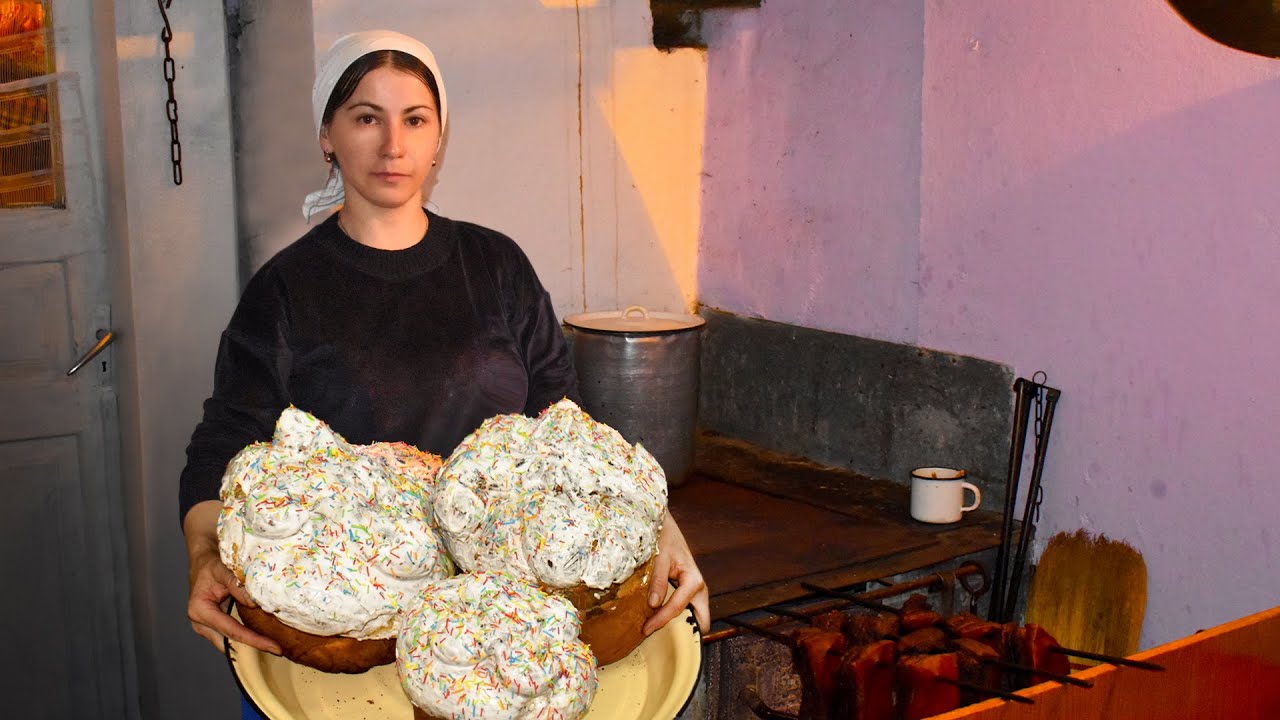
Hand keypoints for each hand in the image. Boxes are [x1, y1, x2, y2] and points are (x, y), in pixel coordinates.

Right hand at [184, 500, 280, 654]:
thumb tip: (255, 603)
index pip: (232, 631)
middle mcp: (201, 623)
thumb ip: (236, 584)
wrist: (203, 560)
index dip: (254, 641)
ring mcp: (207, 627)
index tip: (275, 647)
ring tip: (275, 648)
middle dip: (254, 649)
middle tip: (280, 652)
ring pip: (231, 643)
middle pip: (231, 643)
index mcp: (200, 611)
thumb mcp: (223, 569)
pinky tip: (265, 638)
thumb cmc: (211, 563)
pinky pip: (232, 635)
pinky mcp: (215, 625)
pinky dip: (247, 637)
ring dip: (251, 646)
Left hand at [643, 511, 709, 635]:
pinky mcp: (686, 591)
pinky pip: (685, 610)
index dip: (662, 621)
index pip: (679, 607)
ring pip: (694, 617)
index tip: (645, 630)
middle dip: (686, 633)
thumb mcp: (659, 557)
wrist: (665, 526)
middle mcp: (698, 588)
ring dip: (679, 625)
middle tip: (661, 639)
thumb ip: (658, 580)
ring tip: (656, 630)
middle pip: (700, 620)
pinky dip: (674, 617)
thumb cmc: (663, 538)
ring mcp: (694, 591)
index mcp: (694, 580)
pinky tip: (657, 618)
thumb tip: (654, 604)